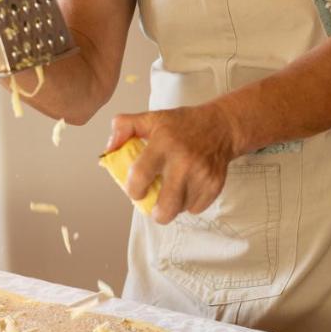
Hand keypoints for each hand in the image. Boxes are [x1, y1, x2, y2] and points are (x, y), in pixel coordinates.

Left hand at [106, 104, 241, 224]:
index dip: (133, 190)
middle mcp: (183, 161)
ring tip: (172, 191)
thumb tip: (108, 150)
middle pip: (165, 207)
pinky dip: (189, 204)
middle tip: (154, 205)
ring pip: (180, 209)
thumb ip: (124, 128)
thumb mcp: (151, 118)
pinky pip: (196, 208)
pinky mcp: (215, 184)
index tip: (135, 190)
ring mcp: (201, 175)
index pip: (140, 176)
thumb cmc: (183, 124)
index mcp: (163, 143)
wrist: (221, 126)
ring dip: (173, 206)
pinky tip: (188, 189)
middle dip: (155, 213)